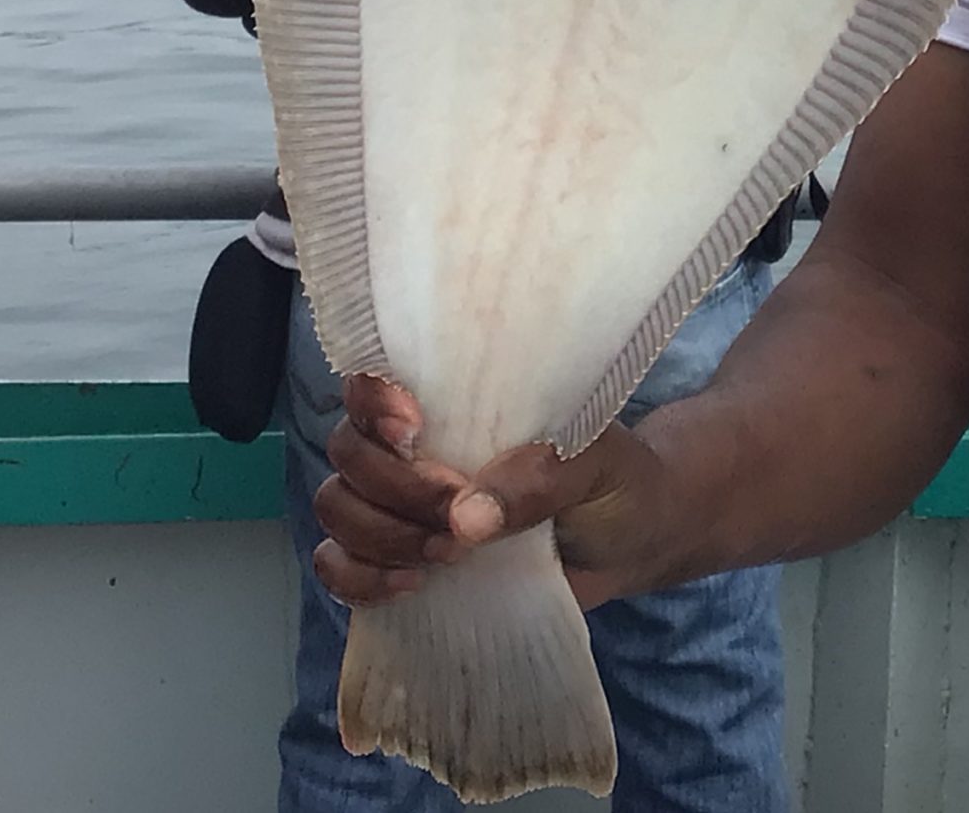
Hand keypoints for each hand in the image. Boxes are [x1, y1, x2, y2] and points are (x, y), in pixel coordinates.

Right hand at [311, 375, 673, 610]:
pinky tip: (411, 587)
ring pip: (335, 509)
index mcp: (453, 402)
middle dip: (397, 490)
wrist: (633, 541)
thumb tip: (466, 518)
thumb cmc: (614, 480)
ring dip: (380, 537)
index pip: (373, 382)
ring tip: (449, 555)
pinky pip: (337, 567)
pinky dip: (357, 580)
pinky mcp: (397, 561)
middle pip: (348, 454)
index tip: (415, 430)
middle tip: (458, 517)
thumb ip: (539, 479)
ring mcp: (399, 506)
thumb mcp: (595, 465)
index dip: (374, 403)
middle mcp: (413, 448)